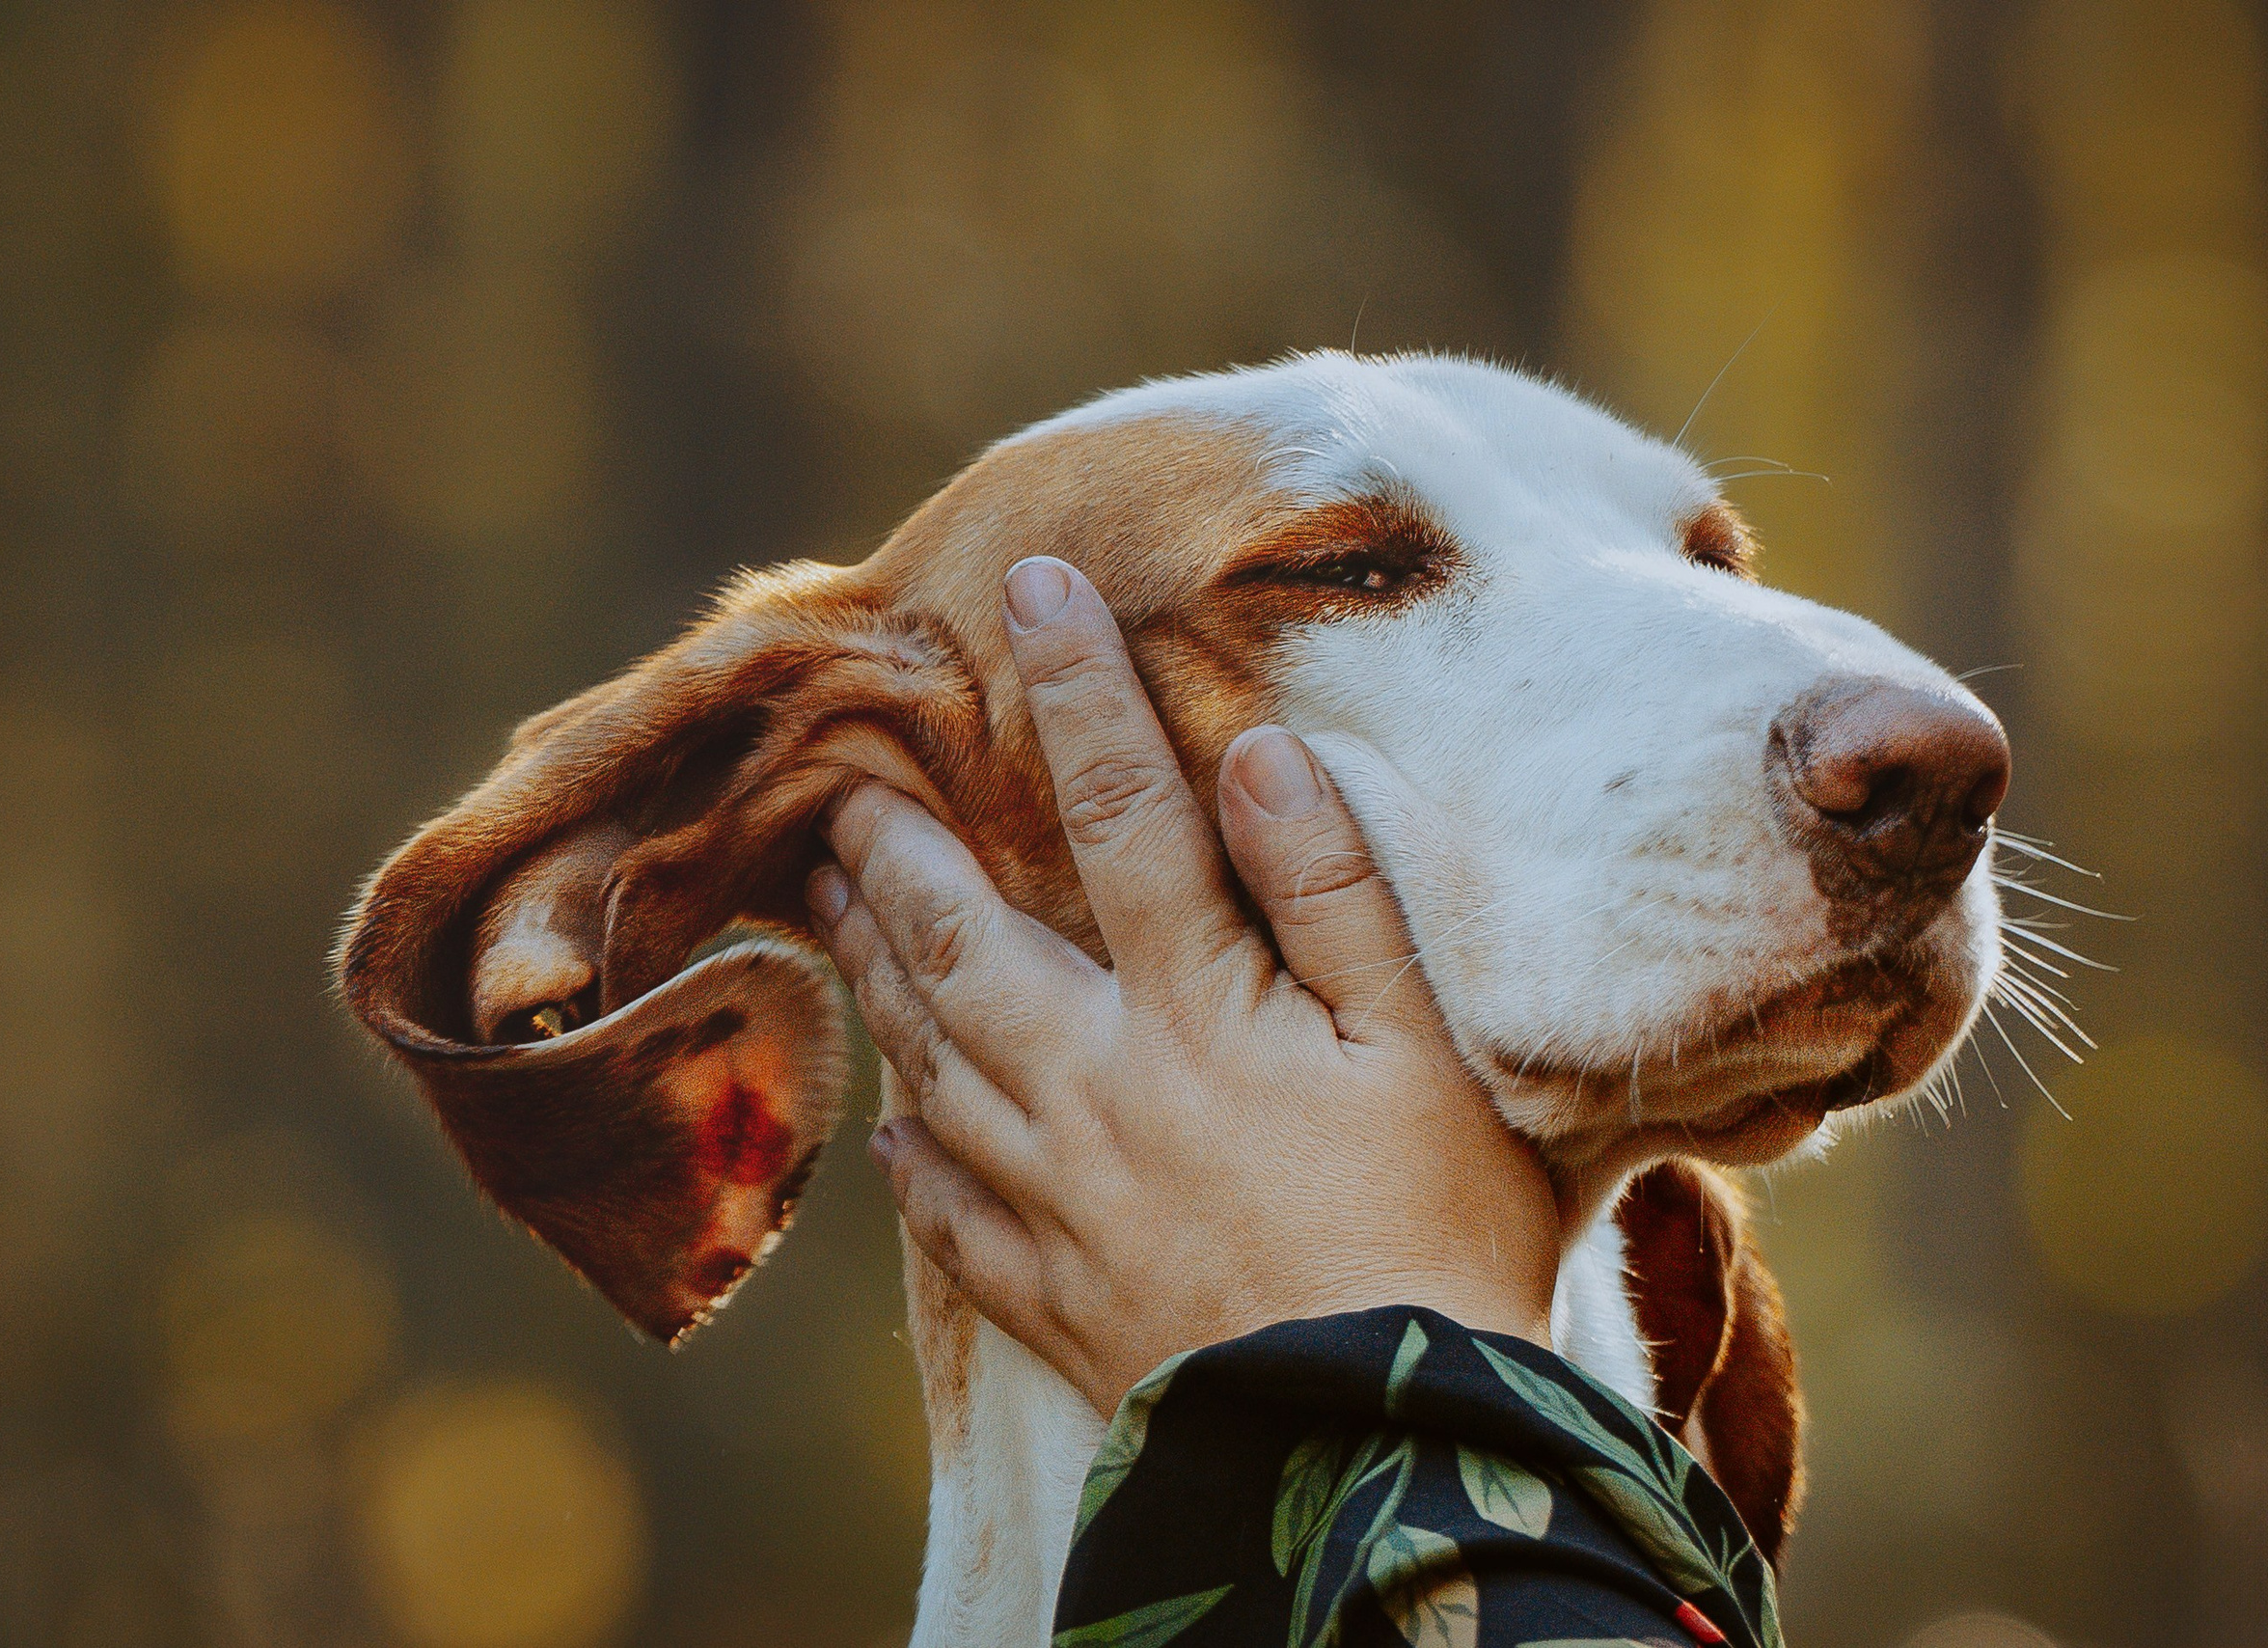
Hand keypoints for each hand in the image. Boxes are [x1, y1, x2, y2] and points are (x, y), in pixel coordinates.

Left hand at [808, 557, 1559, 1418]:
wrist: (1380, 1460)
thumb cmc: (1436, 1246)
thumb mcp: (1428, 1056)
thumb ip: (1336, 898)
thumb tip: (1256, 755)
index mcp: (1196, 1015)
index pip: (1121, 813)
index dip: (1076, 690)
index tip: (1027, 583)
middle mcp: (1097, 1092)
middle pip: (965, 942)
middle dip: (901, 850)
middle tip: (842, 787)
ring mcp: (1057, 1201)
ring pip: (934, 1062)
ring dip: (878, 972)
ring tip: (831, 910)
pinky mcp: (1052, 1296)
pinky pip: (949, 1211)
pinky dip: (915, 1154)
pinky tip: (898, 1130)